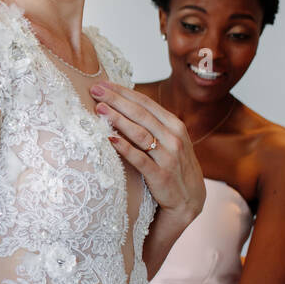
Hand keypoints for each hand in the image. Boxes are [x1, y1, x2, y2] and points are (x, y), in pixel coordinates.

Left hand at [90, 81, 203, 223]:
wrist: (189, 200)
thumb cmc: (174, 165)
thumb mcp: (171, 140)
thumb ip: (153, 124)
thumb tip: (124, 104)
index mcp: (174, 125)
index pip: (146, 103)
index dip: (123, 92)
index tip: (103, 83)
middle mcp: (173, 138)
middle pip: (140, 114)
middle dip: (116, 100)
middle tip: (95, 91)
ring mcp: (168, 157)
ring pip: (139, 133)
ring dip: (118, 119)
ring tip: (99, 110)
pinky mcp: (160, 176)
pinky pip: (139, 159)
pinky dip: (124, 148)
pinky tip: (109, 138)